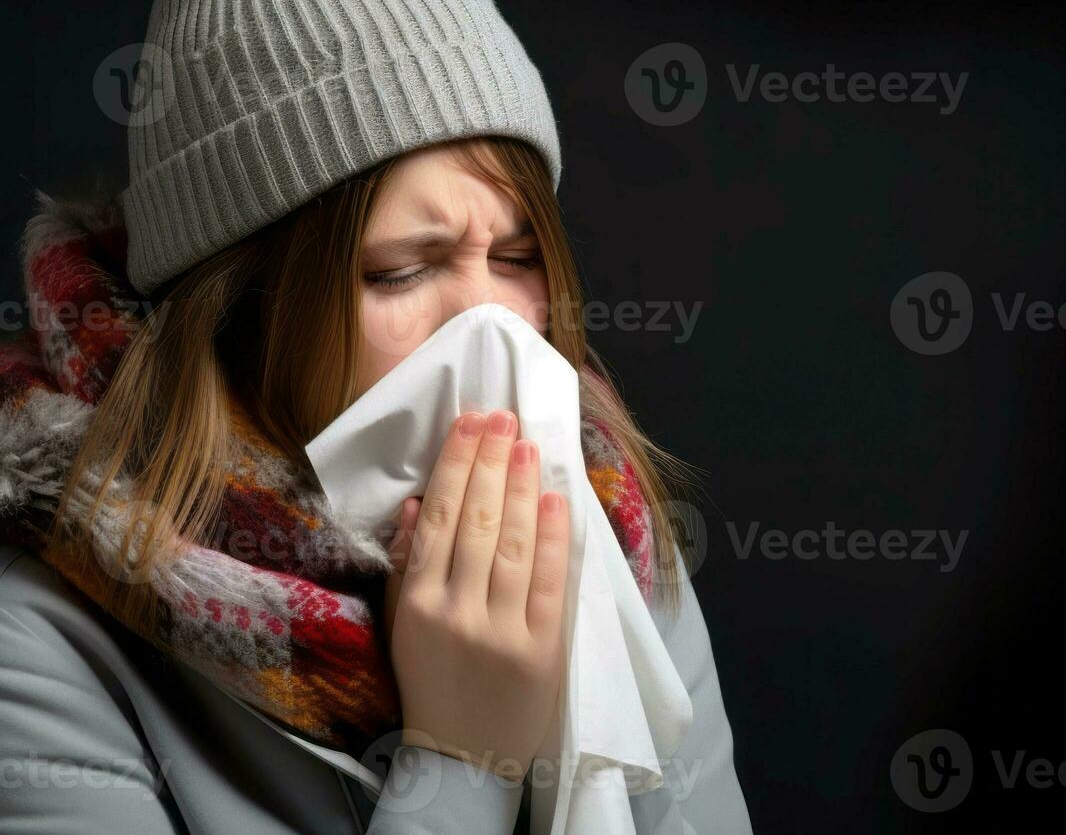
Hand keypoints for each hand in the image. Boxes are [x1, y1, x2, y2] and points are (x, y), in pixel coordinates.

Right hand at [383, 409, 570, 781]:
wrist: (465, 758)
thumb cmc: (432, 682)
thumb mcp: (403, 625)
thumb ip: (407, 564)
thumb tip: (415, 501)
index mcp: (419, 604)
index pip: (438, 519)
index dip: (456, 464)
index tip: (471, 422)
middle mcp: (457, 612)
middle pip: (476, 521)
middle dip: (490, 462)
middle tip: (502, 416)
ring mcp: (501, 630)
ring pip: (513, 544)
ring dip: (521, 488)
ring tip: (526, 443)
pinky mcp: (542, 649)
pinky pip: (550, 582)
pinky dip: (554, 537)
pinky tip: (555, 498)